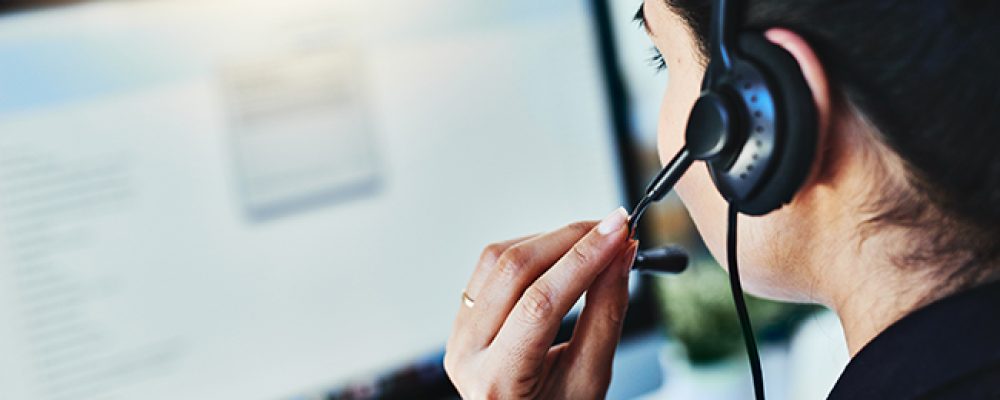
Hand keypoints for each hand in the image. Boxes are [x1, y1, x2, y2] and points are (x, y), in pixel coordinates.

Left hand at [444, 208, 637, 398]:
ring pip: (498, 259)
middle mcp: (467, 354)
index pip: (541, 304)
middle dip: (569, 240)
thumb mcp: (589, 378)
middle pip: (514, 270)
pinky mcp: (462, 318)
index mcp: (498, 381)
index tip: (617, 232)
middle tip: (613, 227)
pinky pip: (491, 267)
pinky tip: (560, 254)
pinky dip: (530, 251)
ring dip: (549, 240)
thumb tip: (620, 256)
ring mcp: (459, 334)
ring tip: (592, 241)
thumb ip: (605, 314)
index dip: (584, 259)